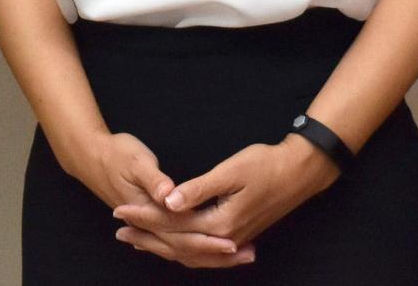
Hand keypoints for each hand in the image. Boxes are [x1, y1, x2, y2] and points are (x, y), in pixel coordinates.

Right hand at [47, 130, 252, 269]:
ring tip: (238, 254)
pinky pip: (174, 242)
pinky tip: (209, 246)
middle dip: (216, 252)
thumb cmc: (115, 153)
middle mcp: (150, 223)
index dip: (208, 237)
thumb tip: (169, 197)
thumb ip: (154, 180)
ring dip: (208, 254)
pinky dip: (194, 248)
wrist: (88, 155)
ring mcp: (149, 225)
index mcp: (148, 208)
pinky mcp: (151, 220)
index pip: (182, 231)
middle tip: (248, 254)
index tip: (233, 241)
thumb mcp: (136, 160)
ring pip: (181, 249)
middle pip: (185, 246)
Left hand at [112, 136, 337, 267]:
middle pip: (177, 242)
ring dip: (161, 247)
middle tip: (118, 228)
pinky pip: (202, 252)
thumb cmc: (266, 164)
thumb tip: (168, 201)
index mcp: (221, 221)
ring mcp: (232, 240)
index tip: (120, 209)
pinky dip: (182, 250)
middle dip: (146, 235)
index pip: (173, 223)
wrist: (299, 172)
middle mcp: (225, 238)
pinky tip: (171, 246)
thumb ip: (199, 189)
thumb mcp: (231, 171)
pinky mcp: (236, 236)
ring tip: (136, 241)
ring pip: (188, 253)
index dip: (144, 216)